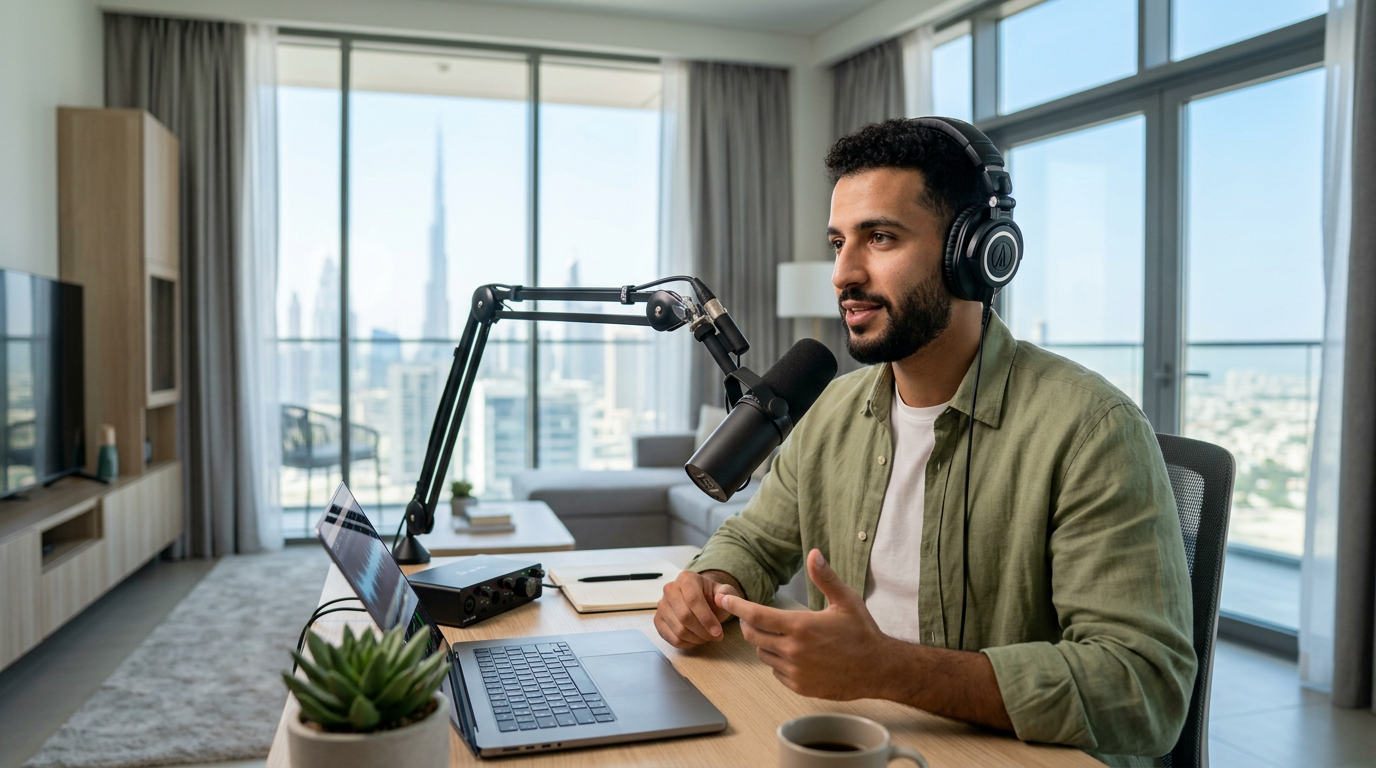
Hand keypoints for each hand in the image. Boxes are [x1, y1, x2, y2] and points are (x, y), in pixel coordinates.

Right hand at [654, 570, 742, 648]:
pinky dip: (687, 644)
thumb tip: (720, 599)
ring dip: (696, 639)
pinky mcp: (658, 620)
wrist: (702, 600)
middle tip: (716, 636)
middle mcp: (670, 589)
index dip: (706, 618)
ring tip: (708, 638)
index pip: (693, 599)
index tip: (718, 631)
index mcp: (686, 578)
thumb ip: (727, 594)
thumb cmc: (713, 597)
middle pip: (684, 616)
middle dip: (703, 631)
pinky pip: (671, 638)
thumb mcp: (725, 592)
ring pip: (678, 629)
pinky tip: (696, 640)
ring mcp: (661, 605)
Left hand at [718, 549, 891, 699]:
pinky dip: (778, 661)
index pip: (757, 615)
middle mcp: (793, 650)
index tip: (724, 598)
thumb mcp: (846, 600)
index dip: (737, 606)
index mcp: (800, 626)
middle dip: (748, 623)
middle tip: (753, 615)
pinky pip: (776, 672)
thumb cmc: (862, 632)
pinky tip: (794, 654)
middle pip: (753, 635)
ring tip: (782, 635)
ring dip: (764, 643)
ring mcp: (795, 671)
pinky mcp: (799, 686)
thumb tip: (814, 553)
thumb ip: (825, 578)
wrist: (878, 669)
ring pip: (763, 654)